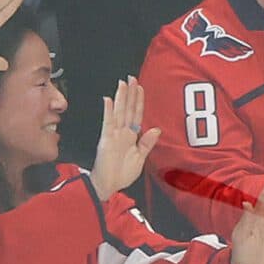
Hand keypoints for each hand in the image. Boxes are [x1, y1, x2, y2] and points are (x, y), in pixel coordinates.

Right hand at [90, 77, 163, 202]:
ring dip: (121, 98)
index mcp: (131, 136)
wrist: (109, 185)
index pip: (136, 115)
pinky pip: (108, 123)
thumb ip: (147, 143)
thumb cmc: (122, 173)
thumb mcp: (140, 158)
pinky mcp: (106, 140)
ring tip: (122, 84)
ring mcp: (114, 134)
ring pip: (119, 112)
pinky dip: (109, 112)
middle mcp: (122, 132)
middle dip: (130, 94)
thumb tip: (156, 129)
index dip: (139, 101)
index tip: (140, 88)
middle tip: (131, 78)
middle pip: (128, 109)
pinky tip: (109, 101)